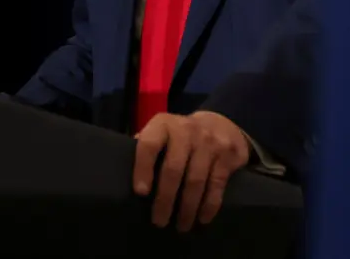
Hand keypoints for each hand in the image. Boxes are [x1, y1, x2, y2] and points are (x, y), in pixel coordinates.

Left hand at [133, 111, 250, 230]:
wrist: (221, 124)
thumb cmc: (181, 137)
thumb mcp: (162, 133)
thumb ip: (146, 147)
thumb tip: (122, 172)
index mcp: (164, 125)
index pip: (149, 144)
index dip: (143, 168)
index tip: (140, 193)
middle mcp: (187, 130)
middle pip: (173, 168)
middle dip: (165, 199)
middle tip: (159, 221)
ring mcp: (210, 142)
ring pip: (196, 180)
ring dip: (187, 208)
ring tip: (181, 226)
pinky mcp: (228, 154)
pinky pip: (216, 184)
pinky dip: (209, 205)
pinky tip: (202, 218)